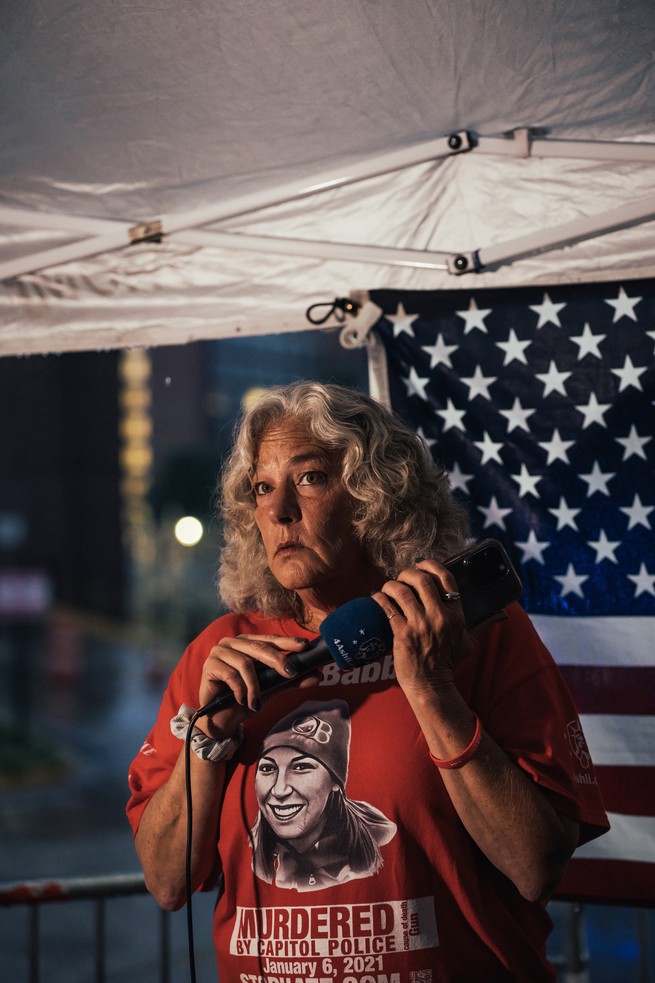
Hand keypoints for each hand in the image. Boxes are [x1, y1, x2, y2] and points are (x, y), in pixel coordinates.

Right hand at [197, 634, 314, 737]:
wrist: (221, 719)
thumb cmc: (245, 699)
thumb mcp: (272, 689)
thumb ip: (291, 681)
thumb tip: (317, 676)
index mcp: (247, 643)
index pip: (270, 639)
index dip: (287, 642)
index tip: (304, 646)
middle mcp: (232, 643)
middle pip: (259, 647)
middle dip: (278, 660)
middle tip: (291, 673)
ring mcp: (219, 652)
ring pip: (245, 663)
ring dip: (255, 686)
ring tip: (257, 702)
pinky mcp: (209, 666)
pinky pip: (231, 675)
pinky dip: (240, 690)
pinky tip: (243, 701)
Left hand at [371, 559, 498, 696]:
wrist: (430, 685)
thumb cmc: (448, 662)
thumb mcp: (469, 642)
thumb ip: (484, 624)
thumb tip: (503, 614)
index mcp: (456, 616)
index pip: (446, 579)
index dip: (431, 565)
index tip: (421, 564)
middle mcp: (439, 618)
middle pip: (421, 580)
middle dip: (408, 573)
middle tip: (402, 577)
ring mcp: (420, 625)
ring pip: (401, 591)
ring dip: (391, 584)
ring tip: (388, 587)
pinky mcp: (402, 634)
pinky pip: (387, 607)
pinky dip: (379, 598)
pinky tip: (377, 597)